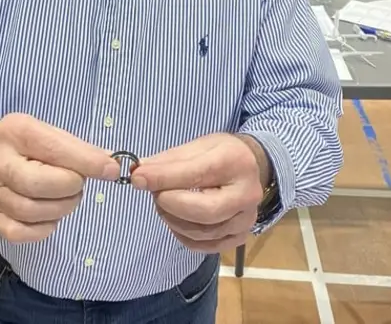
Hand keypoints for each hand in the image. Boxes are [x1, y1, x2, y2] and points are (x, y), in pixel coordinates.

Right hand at [0, 115, 119, 242]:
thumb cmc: (29, 143)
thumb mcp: (51, 133)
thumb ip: (80, 149)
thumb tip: (111, 166)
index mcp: (17, 132)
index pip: (54, 149)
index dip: (86, 163)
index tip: (110, 170)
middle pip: (39, 184)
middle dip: (70, 187)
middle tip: (78, 183)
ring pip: (31, 211)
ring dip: (61, 207)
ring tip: (68, 196)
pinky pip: (20, 232)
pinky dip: (43, 228)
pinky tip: (51, 215)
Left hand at [130, 134, 266, 252]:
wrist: (252, 167)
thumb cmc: (222, 153)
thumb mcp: (198, 145)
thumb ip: (169, 160)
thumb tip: (139, 174)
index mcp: (235, 162)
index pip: (197, 174)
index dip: (164, 178)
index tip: (138, 178)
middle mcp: (246, 194)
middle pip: (204, 211)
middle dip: (170, 204)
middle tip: (154, 193)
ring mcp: (246, 219)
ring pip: (202, 232)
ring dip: (172, 219)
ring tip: (163, 202)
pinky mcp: (240, 237)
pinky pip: (206, 246)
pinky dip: (183, 235)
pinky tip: (174, 219)